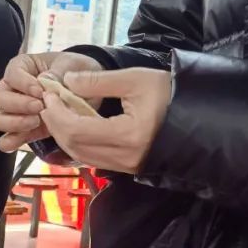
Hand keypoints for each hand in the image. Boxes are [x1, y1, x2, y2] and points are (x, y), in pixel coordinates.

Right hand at [0, 52, 103, 152]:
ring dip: (15, 123)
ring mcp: (15, 113)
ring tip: (37, 121)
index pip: (11, 75)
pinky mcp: (22, 131)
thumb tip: (44, 82)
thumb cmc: (75, 72)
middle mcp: (11, 90)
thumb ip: (57, 72)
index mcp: (21, 68)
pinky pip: (6, 141)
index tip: (40, 90)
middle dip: (18, 105)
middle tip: (39, 107)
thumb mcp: (70, 65)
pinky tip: (26, 138)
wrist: (88, 90)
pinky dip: (13, 141)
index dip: (23, 84)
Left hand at [39, 68, 171, 173]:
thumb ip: (98, 81)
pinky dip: (75, 142)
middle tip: (48, 102)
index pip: (76, 129)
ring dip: (62, 133)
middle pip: (73, 145)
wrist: (199, 118)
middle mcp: (122, 157)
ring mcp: (123, 166)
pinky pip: (90, 157)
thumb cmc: (171, 95)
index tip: (50, 94)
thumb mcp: (136, 80)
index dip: (57, 113)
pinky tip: (72, 124)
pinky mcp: (124, 167)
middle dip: (55, 123)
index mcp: (127, 135)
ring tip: (56, 111)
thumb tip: (67, 81)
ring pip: (79, 154)